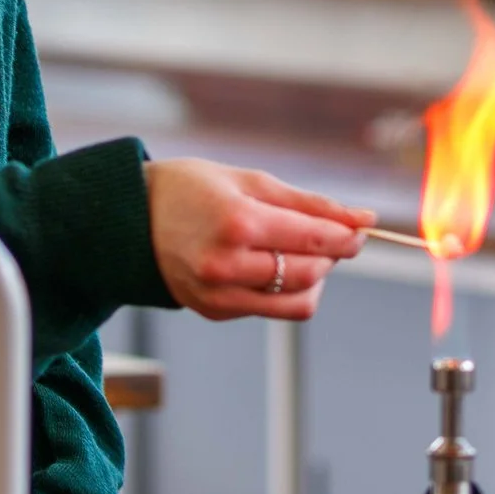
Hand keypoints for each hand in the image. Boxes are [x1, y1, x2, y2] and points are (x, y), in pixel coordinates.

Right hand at [143, 158, 372, 321]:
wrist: (131, 218)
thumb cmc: (193, 189)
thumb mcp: (250, 181)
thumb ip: (308, 203)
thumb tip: (362, 218)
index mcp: (238, 224)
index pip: (315, 239)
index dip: (348, 236)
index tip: (363, 228)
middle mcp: (228, 265)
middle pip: (311, 273)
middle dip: (332, 255)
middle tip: (329, 234)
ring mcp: (219, 295)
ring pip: (298, 301)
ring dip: (314, 277)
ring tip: (300, 251)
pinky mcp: (215, 312)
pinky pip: (271, 308)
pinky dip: (284, 288)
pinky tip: (269, 264)